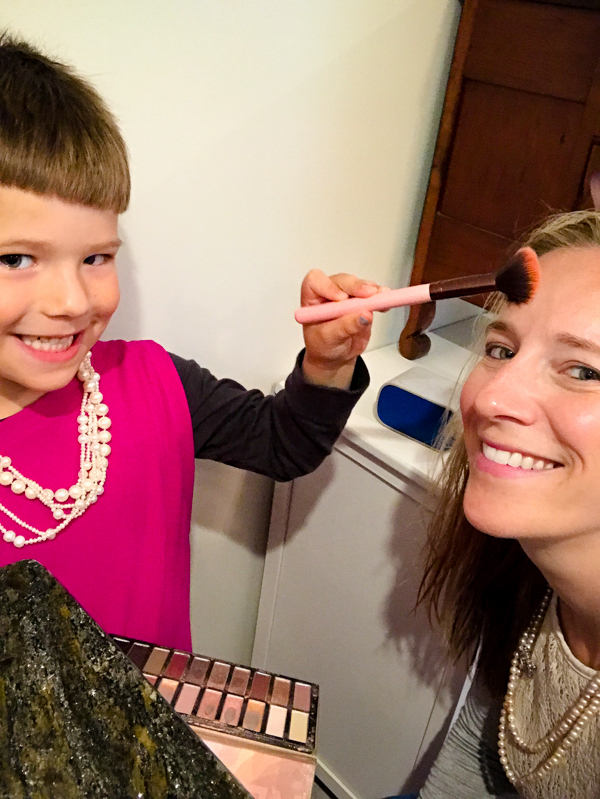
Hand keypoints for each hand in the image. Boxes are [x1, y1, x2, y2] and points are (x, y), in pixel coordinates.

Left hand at [299, 269, 386, 388]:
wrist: (335, 356)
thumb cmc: (324, 346)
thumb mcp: (329, 339)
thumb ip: (345, 327)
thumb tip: (365, 315)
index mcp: (312, 299)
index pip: (315, 282)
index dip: (328, 285)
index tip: (341, 299)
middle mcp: (329, 292)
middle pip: (341, 281)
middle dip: (356, 286)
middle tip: (369, 294)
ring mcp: (347, 296)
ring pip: (359, 285)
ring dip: (371, 290)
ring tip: (383, 298)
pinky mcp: (362, 302)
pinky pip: (372, 295)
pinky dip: (381, 298)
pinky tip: (386, 303)